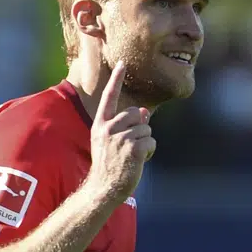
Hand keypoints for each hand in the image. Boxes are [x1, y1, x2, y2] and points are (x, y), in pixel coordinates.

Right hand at [87, 61, 154, 202]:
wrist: (103, 189)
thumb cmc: (109, 166)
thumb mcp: (112, 143)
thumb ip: (127, 125)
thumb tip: (145, 111)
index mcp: (100, 125)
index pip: (109, 98)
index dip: (117, 80)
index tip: (123, 63)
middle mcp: (108, 129)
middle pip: (136, 113)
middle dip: (140, 127)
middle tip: (129, 146)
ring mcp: (120, 139)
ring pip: (146, 129)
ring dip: (144, 143)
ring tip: (132, 157)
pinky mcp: (132, 149)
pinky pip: (151, 142)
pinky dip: (149, 152)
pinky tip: (138, 162)